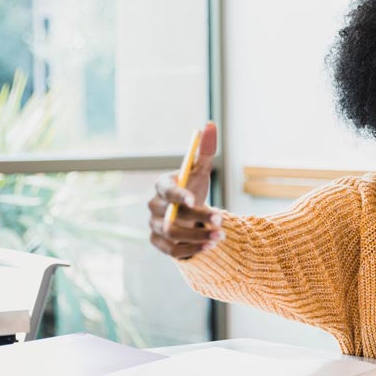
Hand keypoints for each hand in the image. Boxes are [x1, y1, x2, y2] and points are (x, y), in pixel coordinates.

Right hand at [147, 122, 222, 258]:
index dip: (178, 195)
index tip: (195, 200)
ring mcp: (154, 226)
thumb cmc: (195, 188)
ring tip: (221, 236)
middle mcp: (153, 206)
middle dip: (196, 218)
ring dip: (198, 237)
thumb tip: (209, 124)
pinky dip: (192, 249)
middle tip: (221, 220)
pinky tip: (211, 246)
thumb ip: (205, 150)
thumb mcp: (201, 170)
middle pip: (170, 216)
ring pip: (172, 235)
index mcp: (162, 186)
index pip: (166, 190)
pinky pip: (173, 250)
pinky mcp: (159, 243)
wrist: (191, 215)